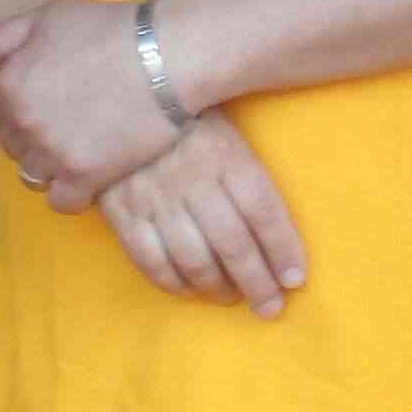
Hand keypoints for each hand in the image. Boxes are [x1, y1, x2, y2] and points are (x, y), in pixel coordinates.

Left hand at [0, 0, 177, 208]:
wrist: (167, 54)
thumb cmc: (108, 29)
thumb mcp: (45, 19)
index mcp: (8, 83)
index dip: (17, 113)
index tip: (47, 105)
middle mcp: (24, 120)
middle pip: (14, 148)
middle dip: (34, 139)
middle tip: (71, 122)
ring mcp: (53, 150)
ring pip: (33, 176)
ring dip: (51, 166)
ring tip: (82, 144)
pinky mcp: (85, 175)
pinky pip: (60, 202)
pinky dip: (72, 193)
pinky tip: (91, 171)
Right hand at [93, 114, 309, 318]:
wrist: (117, 104)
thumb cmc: (187, 124)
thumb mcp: (226, 133)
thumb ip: (249, 178)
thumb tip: (279, 241)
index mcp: (224, 154)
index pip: (262, 210)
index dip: (282, 250)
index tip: (294, 280)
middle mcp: (191, 177)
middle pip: (232, 243)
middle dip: (256, 283)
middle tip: (270, 307)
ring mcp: (153, 197)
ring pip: (193, 258)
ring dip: (218, 287)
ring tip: (232, 298)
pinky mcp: (120, 212)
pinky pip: (150, 260)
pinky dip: (174, 284)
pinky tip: (190, 289)